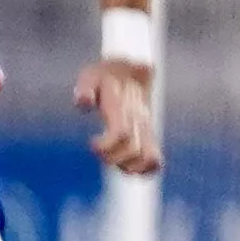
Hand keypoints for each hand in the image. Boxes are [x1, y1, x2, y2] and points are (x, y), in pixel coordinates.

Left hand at [74, 56, 162, 179]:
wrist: (132, 70)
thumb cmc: (105, 76)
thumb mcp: (91, 76)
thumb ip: (85, 88)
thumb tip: (84, 104)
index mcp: (123, 108)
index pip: (121, 133)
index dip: (106, 146)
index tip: (92, 143)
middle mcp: (138, 119)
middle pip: (133, 150)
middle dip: (113, 159)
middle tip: (98, 150)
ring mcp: (147, 128)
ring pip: (148, 157)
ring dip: (129, 167)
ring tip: (113, 160)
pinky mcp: (149, 135)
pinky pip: (155, 159)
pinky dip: (145, 170)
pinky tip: (129, 168)